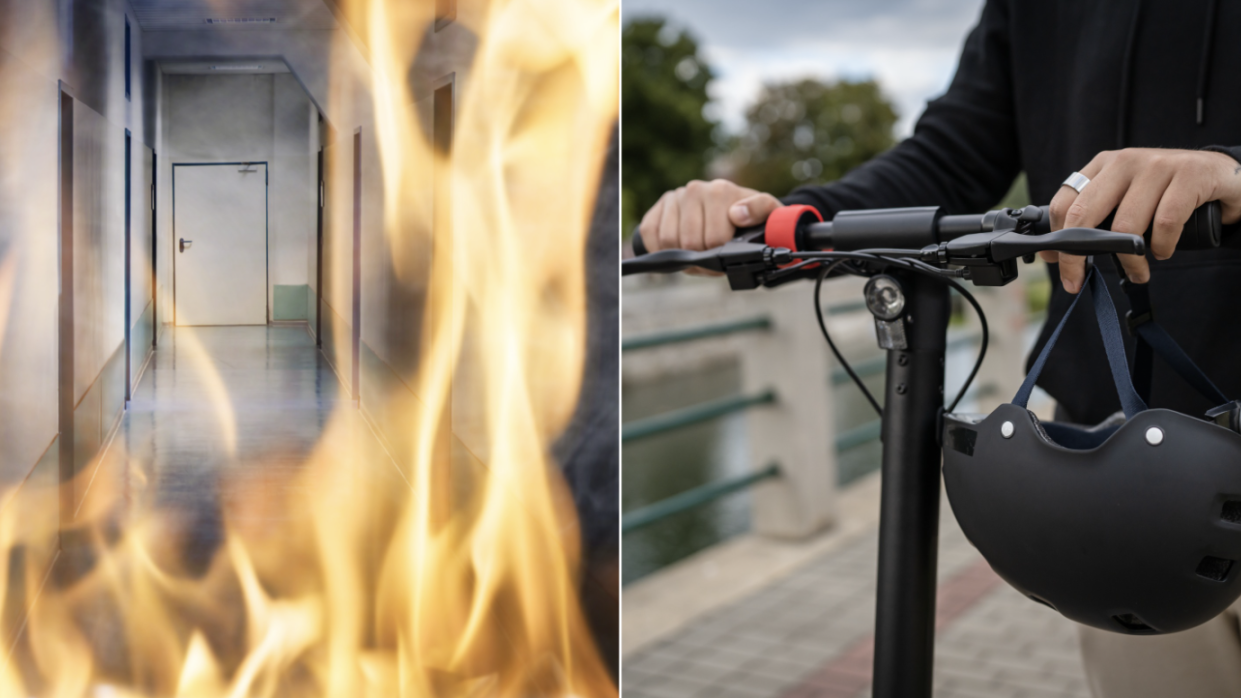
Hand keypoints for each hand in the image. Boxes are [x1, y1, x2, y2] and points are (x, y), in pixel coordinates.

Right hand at [638, 179, 783, 256]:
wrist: (734, 210)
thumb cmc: (751, 218)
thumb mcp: (768, 214)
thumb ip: (761, 209)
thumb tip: (738, 214)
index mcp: (720, 191)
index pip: (714, 239)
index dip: (719, 257)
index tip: (726, 258)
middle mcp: (695, 189)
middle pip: (689, 242)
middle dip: (701, 259)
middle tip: (711, 260)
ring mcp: (675, 196)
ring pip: (668, 240)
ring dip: (682, 256)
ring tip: (697, 253)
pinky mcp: (660, 206)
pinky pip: (650, 233)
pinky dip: (659, 248)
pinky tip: (677, 248)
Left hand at [1042, 148, 1240, 292]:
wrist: (1223, 176)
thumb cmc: (1167, 194)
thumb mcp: (1126, 200)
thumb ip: (1098, 219)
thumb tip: (1059, 255)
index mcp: (1103, 165)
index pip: (1065, 202)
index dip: (1056, 238)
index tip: (1057, 264)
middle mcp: (1125, 162)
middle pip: (1084, 214)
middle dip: (1076, 256)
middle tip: (1078, 280)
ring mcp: (1157, 165)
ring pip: (1125, 224)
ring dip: (1129, 260)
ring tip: (1138, 270)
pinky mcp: (1188, 175)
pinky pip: (1165, 222)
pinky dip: (1161, 246)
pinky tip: (1162, 252)